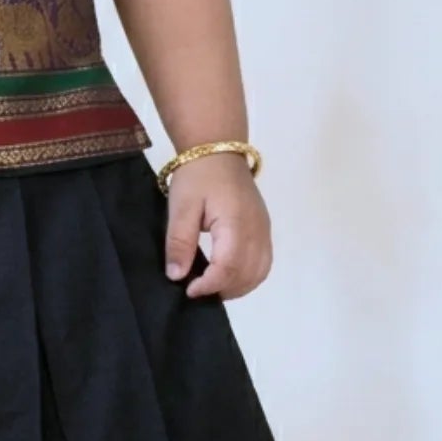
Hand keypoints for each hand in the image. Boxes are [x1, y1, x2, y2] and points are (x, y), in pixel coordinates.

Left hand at [162, 152, 271, 300]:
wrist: (219, 150)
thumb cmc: (197, 176)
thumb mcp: (181, 207)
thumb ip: (179, 242)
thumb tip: (177, 276)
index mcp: (236, 224)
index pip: (228, 268)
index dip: (209, 285)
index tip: (188, 290)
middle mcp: (257, 231)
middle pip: (247, 275)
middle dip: (222, 290)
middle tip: (196, 290)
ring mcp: (264, 230)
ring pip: (259, 273)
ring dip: (237, 287)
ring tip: (211, 286)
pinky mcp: (264, 229)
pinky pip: (263, 263)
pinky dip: (248, 276)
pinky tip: (227, 276)